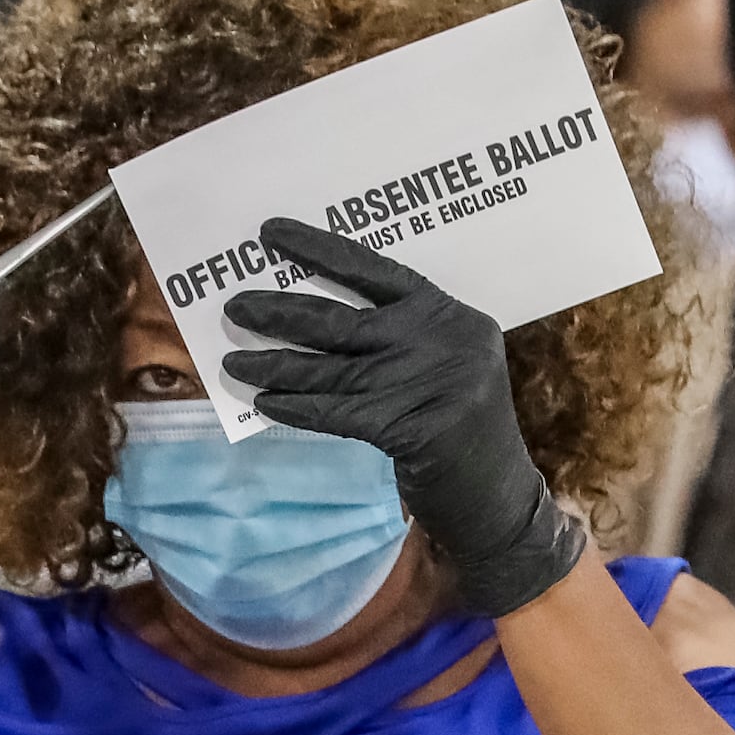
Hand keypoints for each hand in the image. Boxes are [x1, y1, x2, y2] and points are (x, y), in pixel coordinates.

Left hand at [218, 215, 582, 617]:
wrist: (499, 501)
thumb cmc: (458, 431)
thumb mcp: (440, 368)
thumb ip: (393, 341)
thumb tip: (306, 322)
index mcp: (449, 314)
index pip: (375, 269)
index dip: (319, 250)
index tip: (270, 233)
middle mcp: (444, 340)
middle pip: (344, 321)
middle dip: (281, 313)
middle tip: (235, 307)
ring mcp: (433, 384)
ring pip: (333, 371)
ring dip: (275, 366)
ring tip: (235, 363)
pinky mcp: (416, 429)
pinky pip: (339, 413)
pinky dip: (297, 409)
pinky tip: (265, 403)